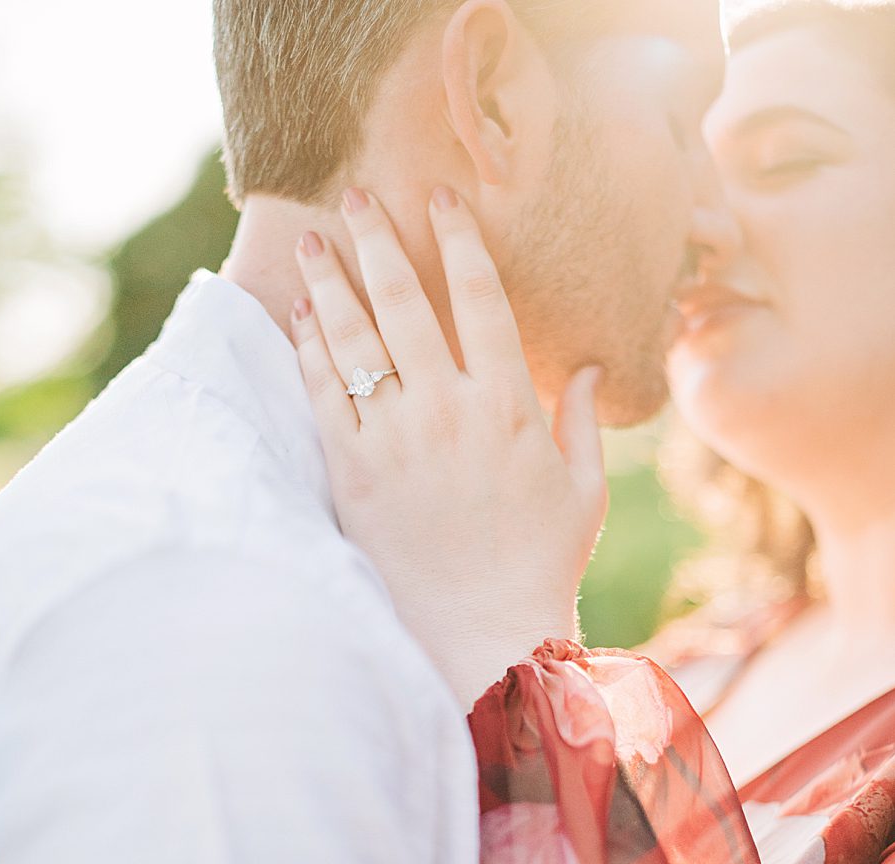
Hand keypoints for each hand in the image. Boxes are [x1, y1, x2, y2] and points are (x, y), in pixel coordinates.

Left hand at [291, 187, 606, 709]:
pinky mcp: (353, 473)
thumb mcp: (583, 493)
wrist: (484, 636)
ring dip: (329, 280)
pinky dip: (310, 349)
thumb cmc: (539, 568)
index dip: (458, 237)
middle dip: (378, 237)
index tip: (441, 195)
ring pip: (354, 337)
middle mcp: (449, 409)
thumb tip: (593, 367)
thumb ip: (583, 422)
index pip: (480, 296)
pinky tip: (301, 316)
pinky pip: (324, 394)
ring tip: (310, 241)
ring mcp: (396, 439)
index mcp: (510, 406)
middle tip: (357, 195)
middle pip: (405, 300)